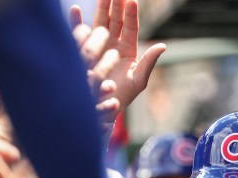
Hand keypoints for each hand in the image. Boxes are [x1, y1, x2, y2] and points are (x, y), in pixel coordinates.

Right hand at [71, 0, 165, 121]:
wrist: (105, 107)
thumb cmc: (124, 95)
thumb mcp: (139, 80)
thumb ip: (148, 63)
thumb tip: (162, 46)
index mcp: (128, 49)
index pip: (130, 27)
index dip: (131, 14)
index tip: (131, 0)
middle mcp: (114, 44)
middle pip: (115, 20)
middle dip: (115, 4)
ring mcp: (99, 46)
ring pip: (100, 22)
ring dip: (100, 8)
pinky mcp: (85, 50)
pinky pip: (80, 33)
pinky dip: (76, 22)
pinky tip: (75, 10)